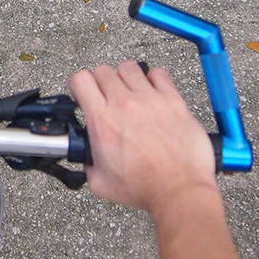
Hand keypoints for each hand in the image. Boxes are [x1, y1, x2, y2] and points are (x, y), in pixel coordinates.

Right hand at [70, 62, 217, 215]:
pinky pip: (159, 74)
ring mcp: (150, 100)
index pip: (81, 80)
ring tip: (130, 93)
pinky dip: (154, 80)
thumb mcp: (100, 182)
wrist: (179, 190)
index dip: (79, 86)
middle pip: (104, 70)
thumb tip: (87, 157)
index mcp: (103, 121)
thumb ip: (88, 163)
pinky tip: (153, 93)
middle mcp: (125, 105)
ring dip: (125, 78)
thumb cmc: (146, 188)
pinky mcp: (173, 101)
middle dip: (101, 82)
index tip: (84, 94)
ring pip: (129, 67)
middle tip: (107, 98)